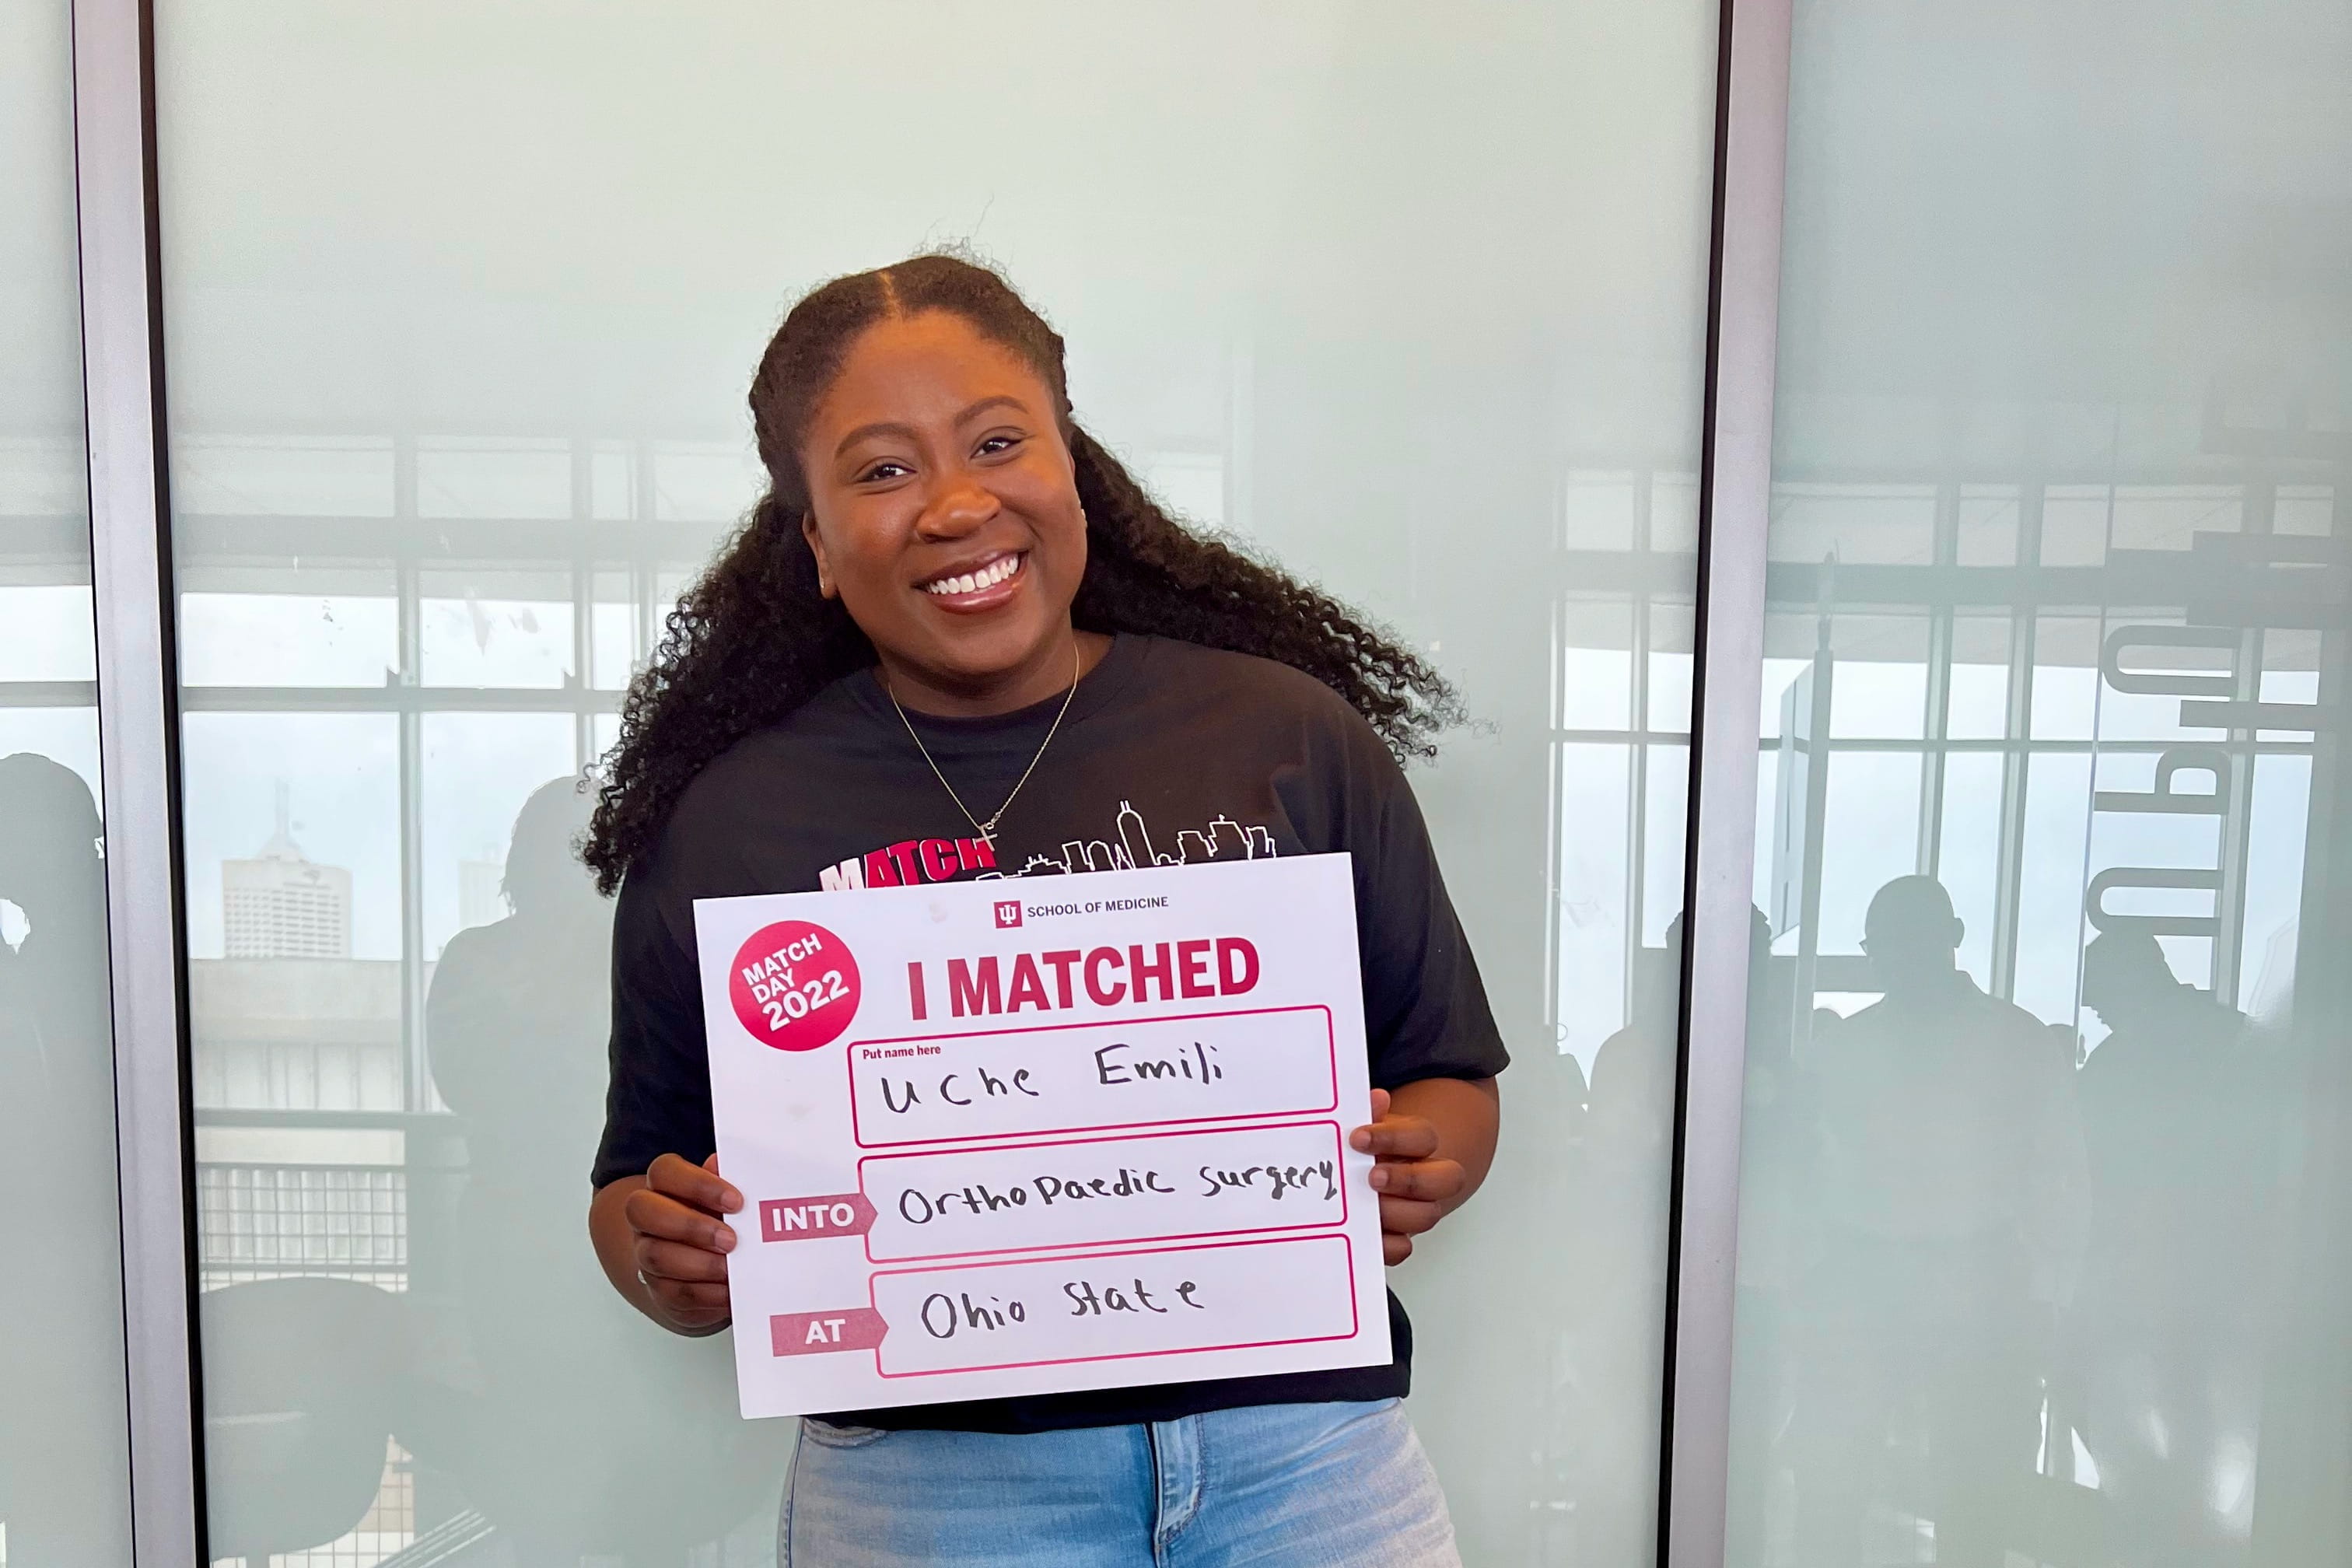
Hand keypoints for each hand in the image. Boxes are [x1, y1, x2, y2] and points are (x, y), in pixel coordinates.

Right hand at [622, 1152, 741, 1331]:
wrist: (705, 1268)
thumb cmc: (719, 1221)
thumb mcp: (726, 1200)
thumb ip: (727, 1182)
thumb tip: (722, 1164)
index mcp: (664, 1185)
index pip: (664, 1172)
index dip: (698, 1185)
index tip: (736, 1201)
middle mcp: (647, 1217)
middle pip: (643, 1212)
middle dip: (690, 1226)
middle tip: (731, 1239)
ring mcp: (647, 1253)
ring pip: (655, 1257)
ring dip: (699, 1264)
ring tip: (730, 1267)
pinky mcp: (658, 1289)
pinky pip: (673, 1293)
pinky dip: (705, 1293)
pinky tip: (728, 1290)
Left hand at [1350, 1088, 1468, 1264]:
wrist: (1374, 1170)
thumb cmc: (1370, 1147)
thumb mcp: (1368, 1126)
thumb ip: (1370, 1113)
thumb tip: (1377, 1099)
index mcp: (1420, 1144)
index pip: (1423, 1137)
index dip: (1392, 1137)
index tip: (1357, 1138)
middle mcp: (1428, 1177)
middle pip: (1446, 1180)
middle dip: (1409, 1180)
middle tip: (1372, 1177)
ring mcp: (1418, 1208)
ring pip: (1426, 1216)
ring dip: (1396, 1212)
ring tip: (1365, 1205)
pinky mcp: (1399, 1236)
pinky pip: (1403, 1248)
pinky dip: (1386, 1245)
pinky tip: (1365, 1234)